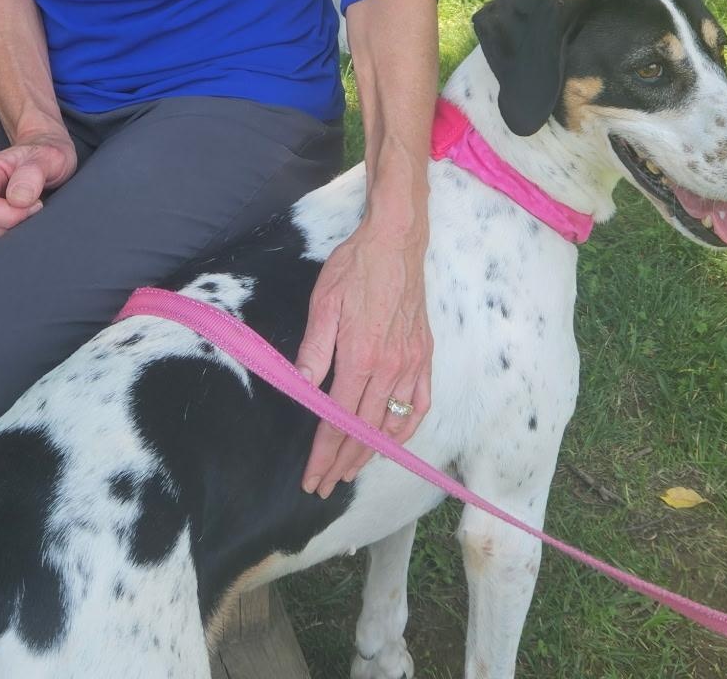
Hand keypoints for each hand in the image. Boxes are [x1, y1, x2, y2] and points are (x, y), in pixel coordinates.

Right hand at [0, 125, 76, 263]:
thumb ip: (32, 173)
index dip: (8, 216)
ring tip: (20, 231)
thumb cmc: (47, 157)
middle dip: (1, 234)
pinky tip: (12, 241)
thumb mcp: (49, 157)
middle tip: (28, 221)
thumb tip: (17, 200)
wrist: (47, 155)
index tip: (35, 207)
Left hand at [294, 218, 431, 497]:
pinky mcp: (424, 355)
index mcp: (360, 356)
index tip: (312, 478)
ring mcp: (411, 363)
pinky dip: (407, 428)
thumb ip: (314, 350)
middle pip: (364, 430)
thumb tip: (301, 389)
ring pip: (392, 423)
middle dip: (343, 463)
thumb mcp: (323, 302)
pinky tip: (393, 439)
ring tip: (351, 469)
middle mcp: (389, 367)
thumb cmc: (354, 267)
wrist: (395, 242)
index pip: (338, 420)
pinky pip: (420, 403)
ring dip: (372, 452)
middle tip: (325, 485)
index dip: (323, 454)